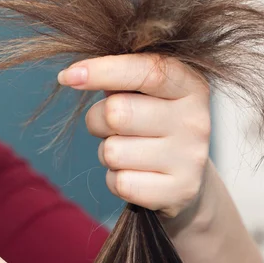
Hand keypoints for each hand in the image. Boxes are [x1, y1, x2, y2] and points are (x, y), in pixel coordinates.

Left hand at [58, 54, 209, 219]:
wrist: (187, 179)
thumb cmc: (153, 125)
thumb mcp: (146, 93)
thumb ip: (120, 77)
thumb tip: (75, 75)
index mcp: (191, 86)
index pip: (147, 71)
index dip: (103, 71)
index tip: (68, 76)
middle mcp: (195, 120)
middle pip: (117, 113)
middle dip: (98, 121)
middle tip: (111, 128)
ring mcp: (190, 158)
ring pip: (113, 152)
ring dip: (107, 153)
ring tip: (128, 152)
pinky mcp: (179, 192)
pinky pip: (120, 183)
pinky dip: (115, 180)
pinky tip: (135, 175)